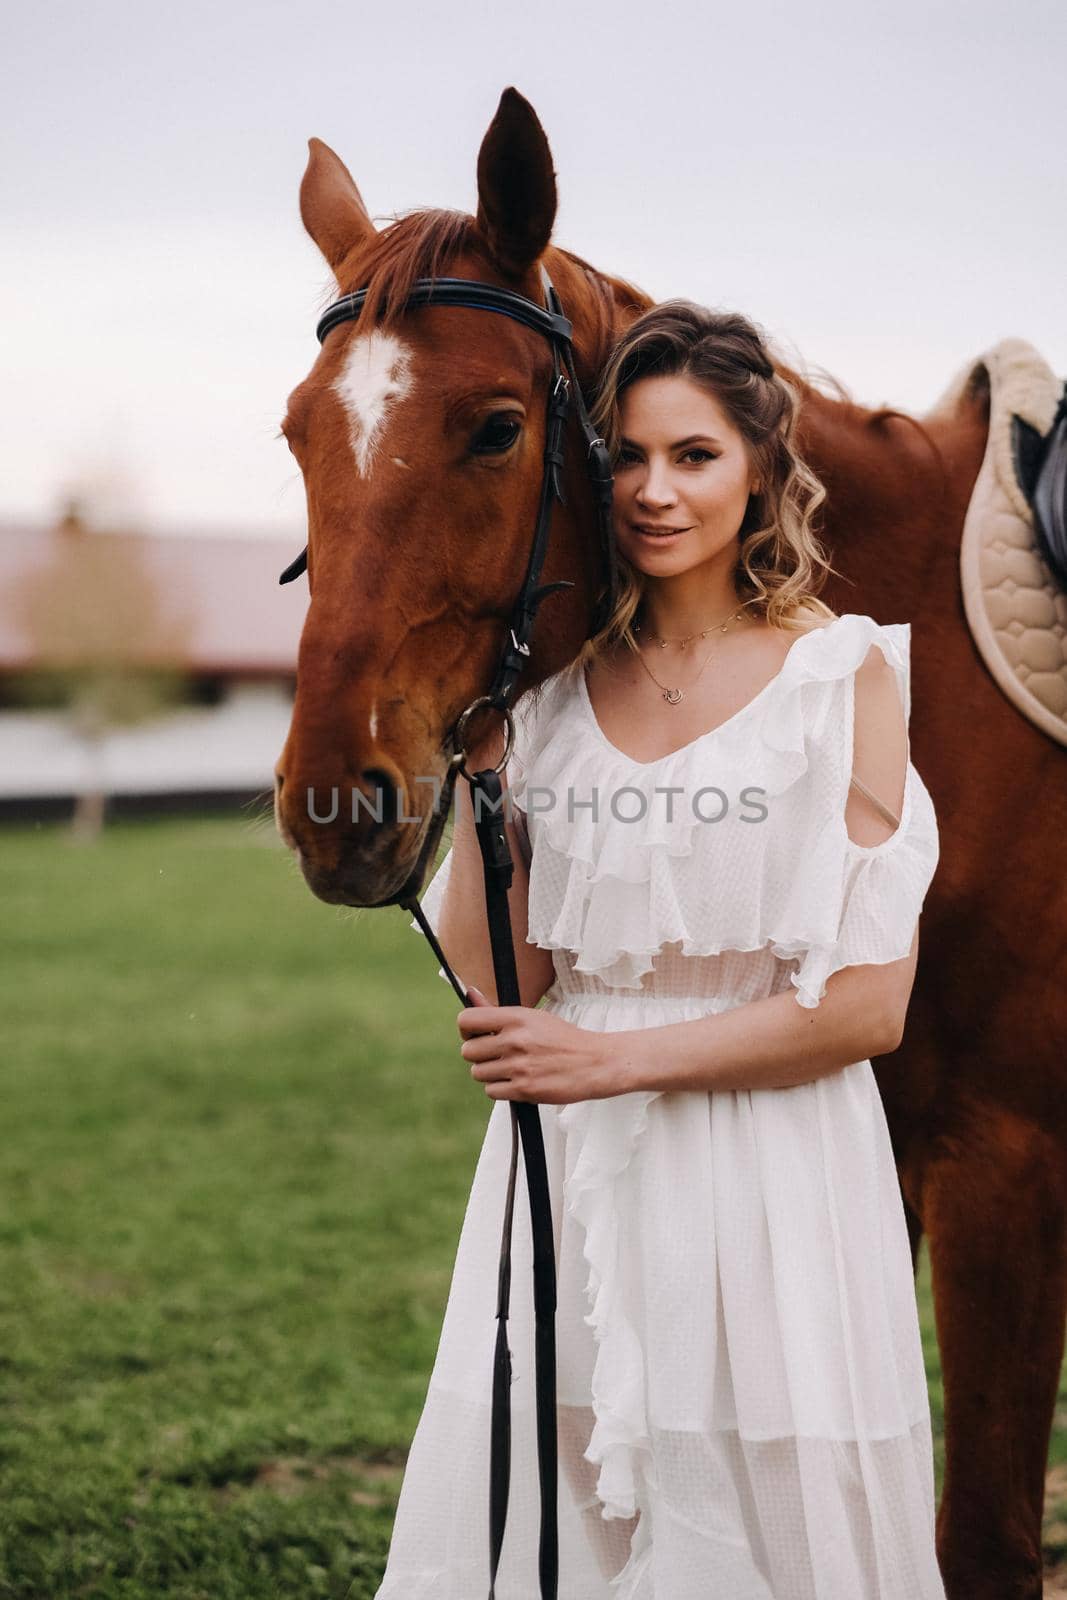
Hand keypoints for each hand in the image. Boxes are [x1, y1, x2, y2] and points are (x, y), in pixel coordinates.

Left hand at [458, 986, 617, 1103]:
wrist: (594, 1063)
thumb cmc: (563, 1039)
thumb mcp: (533, 1017)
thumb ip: (497, 1011)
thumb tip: (470, 993)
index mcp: (516, 1018)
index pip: (467, 1020)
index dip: (467, 1029)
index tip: (476, 1034)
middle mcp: (514, 1040)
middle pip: (468, 1051)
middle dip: (479, 1055)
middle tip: (496, 1055)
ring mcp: (518, 1066)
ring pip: (478, 1073)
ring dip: (490, 1073)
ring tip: (510, 1068)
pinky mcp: (524, 1089)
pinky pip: (491, 1091)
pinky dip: (500, 1089)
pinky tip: (516, 1081)